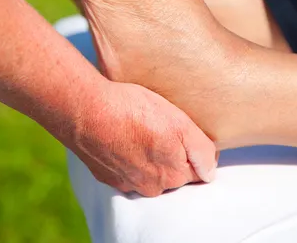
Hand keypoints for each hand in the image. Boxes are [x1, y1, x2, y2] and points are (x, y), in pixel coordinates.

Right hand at [69, 79, 216, 196]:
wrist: (86, 111)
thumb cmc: (133, 111)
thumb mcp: (179, 122)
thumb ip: (200, 149)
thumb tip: (210, 169)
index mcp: (173, 174)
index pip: (197, 169)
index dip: (195, 148)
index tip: (186, 130)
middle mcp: (151, 186)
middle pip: (173, 173)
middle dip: (173, 153)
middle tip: (163, 126)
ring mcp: (127, 182)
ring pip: (149, 172)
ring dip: (149, 155)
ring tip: (141, 129)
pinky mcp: (106, 174)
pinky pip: (125, 168)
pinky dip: (127, 155)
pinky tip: (123, 135)